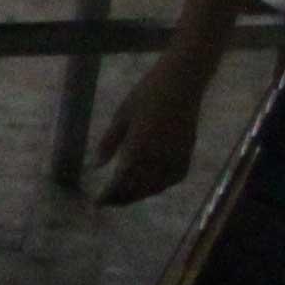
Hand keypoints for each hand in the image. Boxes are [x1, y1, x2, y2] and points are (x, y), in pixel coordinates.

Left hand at [89, 55, 209, 206]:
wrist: (183, 81)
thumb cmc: (147, 93)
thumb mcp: (121, 115)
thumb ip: (109, 143)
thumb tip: (96, 167)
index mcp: (139, 146)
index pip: (121, 181)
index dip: (109, 194)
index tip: (97, 202)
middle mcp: (158, 156)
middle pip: (138, 187)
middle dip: (121, 197)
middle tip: (107, 202)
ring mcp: (176, 156)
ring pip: (155, 186)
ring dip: (138, 194)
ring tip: (124, 197)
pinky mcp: (188, 153)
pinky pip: (172, 179)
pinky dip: (158, 186)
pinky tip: (148, 186)